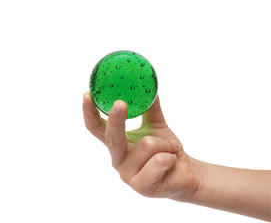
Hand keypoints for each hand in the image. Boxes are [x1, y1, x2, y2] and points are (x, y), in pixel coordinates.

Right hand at [82, 92, 200, 200]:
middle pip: (111, 136)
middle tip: (120, 103)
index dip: (89, 112)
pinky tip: (171, 162)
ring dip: (165, 143)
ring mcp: (127, 174)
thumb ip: (150, 108)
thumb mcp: (157, 125)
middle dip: (116, 119)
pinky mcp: (141, 186)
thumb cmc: (167, 149)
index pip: (96, 127)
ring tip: (169, 149)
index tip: (87, 95)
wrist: (186, 174)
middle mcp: (117, 158)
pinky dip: (170, 156)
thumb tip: (149, 86)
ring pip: (146, 145)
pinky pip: (159, 160)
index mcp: (117, 143)